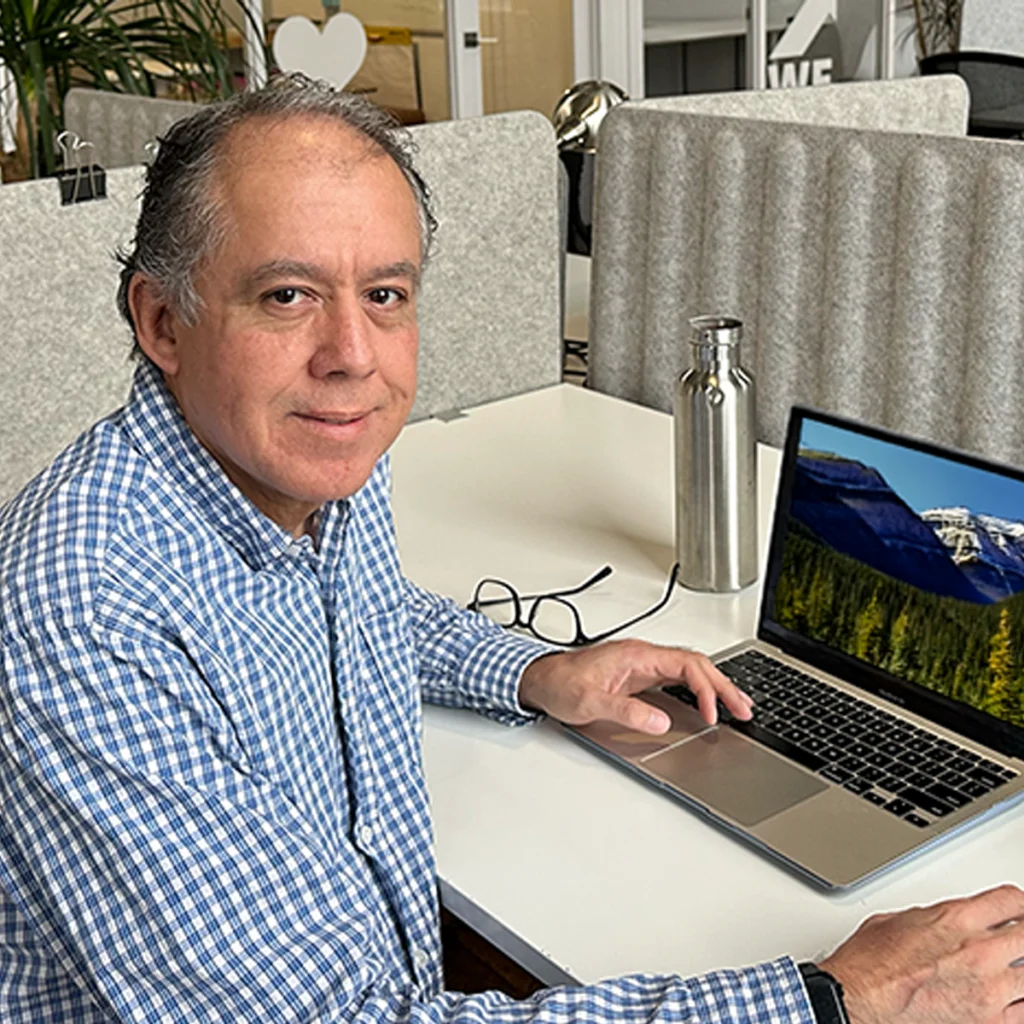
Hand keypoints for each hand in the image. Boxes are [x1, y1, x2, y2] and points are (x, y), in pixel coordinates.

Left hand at [517, 638, 752, 734]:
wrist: (538, 679)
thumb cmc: (559, 684)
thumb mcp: (590, 702)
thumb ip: (626, 710)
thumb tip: (660, 721)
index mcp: (637, 655)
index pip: (686, 664)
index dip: (705, 689)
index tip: (713, 714)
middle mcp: (643, 657)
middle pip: (696, 665)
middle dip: (724, 686)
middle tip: (745, 710)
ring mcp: (642, 666)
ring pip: (690, 671)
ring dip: (715, 687)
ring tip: (738, 707)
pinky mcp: (638, 677)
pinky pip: (678, 680)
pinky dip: (699, 691)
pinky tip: (708, 704)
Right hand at [820, 884, 1023, 1023]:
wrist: (860, 998)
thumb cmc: (870, 963)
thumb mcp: (900, 920)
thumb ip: (936, 918)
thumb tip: (948, 922)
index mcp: (956, 919)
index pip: (1011, 902)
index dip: (1016, 905)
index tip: (1016, 910)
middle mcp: (979, 952)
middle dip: (1023, 934)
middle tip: (1017, 937)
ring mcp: (988, 990)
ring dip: (1021, 968)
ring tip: (1013, 969)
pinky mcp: (989, 1022)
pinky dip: (1020, 1002)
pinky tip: (1012, 998)